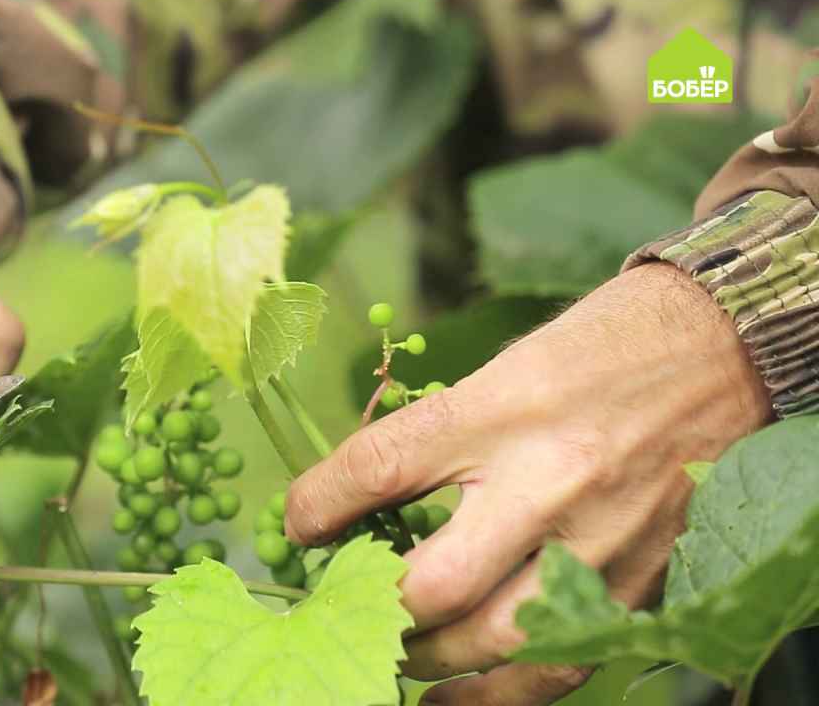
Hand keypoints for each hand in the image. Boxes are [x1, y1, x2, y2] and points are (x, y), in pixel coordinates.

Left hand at [284, 263, 770, 704]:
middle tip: (343, 605)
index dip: (318, 504)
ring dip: (428, 663)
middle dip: (371, 607)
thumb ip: (439, 432)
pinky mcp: (641, 578)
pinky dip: (501, 690)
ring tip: (392, 659)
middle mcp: (549, 479)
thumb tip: (364, 493)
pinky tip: (460, 694)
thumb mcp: (503, 367)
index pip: (379, 466)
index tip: (298, 524)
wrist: (722, 348)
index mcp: (504, 407)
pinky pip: (559, 659)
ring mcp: (601, 539)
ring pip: (493, 641)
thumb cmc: (599, 349)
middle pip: (431, 583)